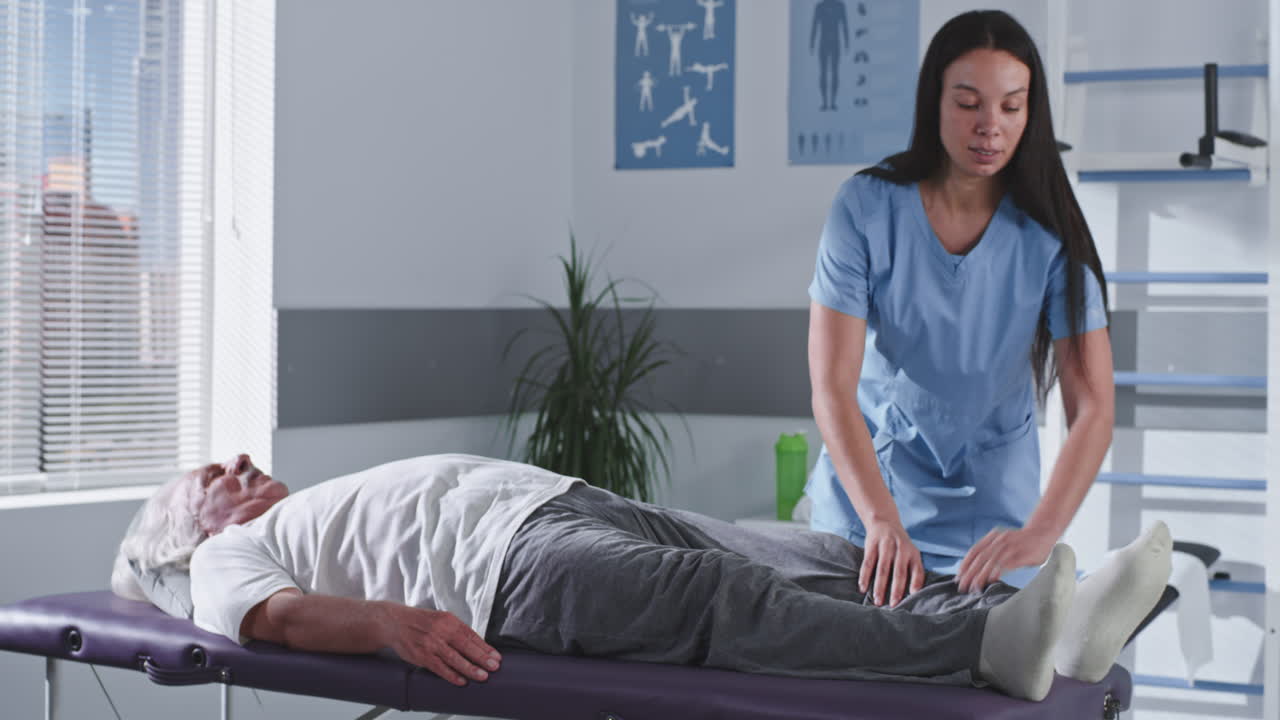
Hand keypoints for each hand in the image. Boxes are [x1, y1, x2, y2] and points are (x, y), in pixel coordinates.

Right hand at [382, 605, 502, 686]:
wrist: (394, 622)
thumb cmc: (422, 622)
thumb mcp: (441, 620)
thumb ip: (457, 631)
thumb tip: (478, 646)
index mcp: (449, 620)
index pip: (471, 635)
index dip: (485, 647)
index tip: (496, 657)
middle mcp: (440, 630)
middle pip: (465, 645)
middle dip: (482, 657)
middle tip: (494, 666)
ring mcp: (430, 643)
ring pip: (453, 658)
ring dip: (469, 668)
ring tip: (482, 676)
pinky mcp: (421, 655)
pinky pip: (439, 667)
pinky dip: (451, 675)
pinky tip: (461, 681)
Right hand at [860, 519, 924, 606]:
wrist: (884, 521)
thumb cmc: (900, 545)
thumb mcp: (911, 553)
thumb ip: (914, 571)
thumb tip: (914, 594)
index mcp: (913, 553)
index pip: (917, 570)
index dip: (915, 584)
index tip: (913, 597)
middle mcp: (901, 549)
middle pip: (899, 572)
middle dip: (896, 590)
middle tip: (893, 605)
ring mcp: (886, 546)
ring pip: (882, 569)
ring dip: (879, 587)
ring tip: (877, 601)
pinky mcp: (872, 545)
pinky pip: (868, 563)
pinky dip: (864, 576)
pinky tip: (862, 588)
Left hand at [956, 526, 1056, 592]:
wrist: (1043, 532)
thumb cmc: (1022, 541)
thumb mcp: (1004, 541)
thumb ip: (992, 550)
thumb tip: (979, 567)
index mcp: (993, 537)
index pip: (974, 551)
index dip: (965, 564)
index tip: (959, 576)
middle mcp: (999, 540)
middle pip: (979, 558)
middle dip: (969, 573)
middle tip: (962, 586)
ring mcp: (1009, 546)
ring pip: (990, 562)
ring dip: (980, 575)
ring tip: (973, 587)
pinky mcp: (1020, 554)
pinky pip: (1005, 564)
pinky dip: (996, 572)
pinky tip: (990, 580)